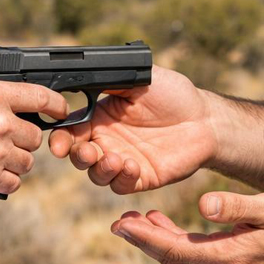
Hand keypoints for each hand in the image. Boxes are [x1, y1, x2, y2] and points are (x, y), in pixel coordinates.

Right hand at [0, 78, 68, 194]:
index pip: (41, 96)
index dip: (57, 104)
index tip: (62, 110)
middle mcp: (1, 122)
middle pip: (36, 135)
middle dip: (24, 139)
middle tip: (8, 140)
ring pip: (28, 161)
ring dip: (16, 161)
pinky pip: (15, 182)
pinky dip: (6, 181)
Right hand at [48, 66, 218, 193]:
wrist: (205, 118)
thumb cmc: (173, 94)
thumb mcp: (139, 79)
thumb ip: (109, 81)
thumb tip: (80, 78)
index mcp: (100, 117)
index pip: (71, 130)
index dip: (60, 138)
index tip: (58, 144)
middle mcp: (108, 140)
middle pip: (78, 155)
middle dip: (77, 156)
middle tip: (87, 152)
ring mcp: (124, 160)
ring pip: (96, 174)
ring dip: (99, 169)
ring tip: (115, 159)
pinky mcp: (141, 177)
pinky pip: (121, 186)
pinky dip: (121, 179)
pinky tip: (132, 166)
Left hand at [111, 191, 263, 263]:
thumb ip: (236, 206)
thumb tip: (203, 205)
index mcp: (233, 257)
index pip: (177, 250)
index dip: (146, 238)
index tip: (121, 225)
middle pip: (173, 259)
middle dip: (144, 241)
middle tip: (119, 223)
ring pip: (184, 260)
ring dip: (159, 242)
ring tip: (137, 221)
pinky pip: (198, 259)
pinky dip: (178, 243)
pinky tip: (168, 227)